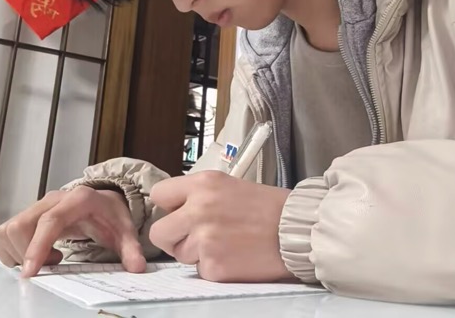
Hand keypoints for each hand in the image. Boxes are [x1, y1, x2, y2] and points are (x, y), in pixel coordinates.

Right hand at [0, 186, 145, 276]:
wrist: (104, 202)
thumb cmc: (111, 216)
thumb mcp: (124, 231)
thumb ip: (131, 249)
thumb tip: (137, 267)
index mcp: (78, 199)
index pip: (50, 220)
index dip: (37, 245)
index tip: (31, 271)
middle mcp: (53, 199)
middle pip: (22, 226)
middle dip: (28, 252)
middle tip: (55, 261)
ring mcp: (37, 206)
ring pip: (8, 230)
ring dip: (20, 252)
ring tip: (49, 257)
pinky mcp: (27, 215)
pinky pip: (3, 233)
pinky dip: (12, 250)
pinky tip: (37, 254)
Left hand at [149, 171, 292, 282]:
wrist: (295, 229)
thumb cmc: (269, 207)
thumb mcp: (230, 185)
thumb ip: (200, 195)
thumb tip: (175, 209)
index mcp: (203, 184)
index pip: (160, 194)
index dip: (169, 206)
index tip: (178, 212)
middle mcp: (198, 210)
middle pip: (159, 231)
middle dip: (174, 237)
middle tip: (195, 236)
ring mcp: (204, 240)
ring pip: (179, 254)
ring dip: (196, 253)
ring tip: (226, 243)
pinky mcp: (214, 266)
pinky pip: (200, 271)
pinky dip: (215, 267)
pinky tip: (235, 255)